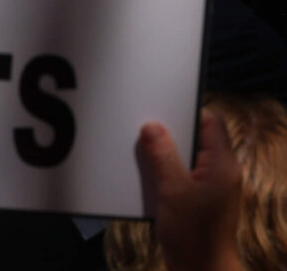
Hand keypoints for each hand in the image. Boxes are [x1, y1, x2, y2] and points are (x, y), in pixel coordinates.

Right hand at [136, 111, 243, 270]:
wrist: (200, 269)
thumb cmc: (192, 233)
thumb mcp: (172, 190)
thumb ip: (162, 155)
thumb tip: (152, 127)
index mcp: (223, 165)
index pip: (211, 122)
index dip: (186, 112)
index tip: (159, 110)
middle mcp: (222, 173)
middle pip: (197, 139)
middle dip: (170, 135)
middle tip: (143, 131)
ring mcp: (212, 187)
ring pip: (187, 158)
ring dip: (165, 155)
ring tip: (142, 154)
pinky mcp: (201, 200)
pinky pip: (183, 175)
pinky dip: (166, 173)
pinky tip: (147, 177)